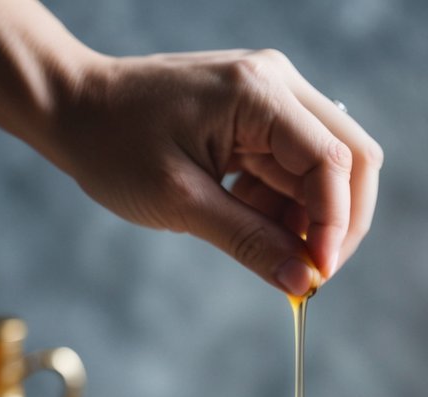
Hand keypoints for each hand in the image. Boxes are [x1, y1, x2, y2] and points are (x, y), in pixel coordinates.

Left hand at [51, 48, 383, 294]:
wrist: (75, 109)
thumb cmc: (114, 146)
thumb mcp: (181, 203)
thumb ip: (249, 241)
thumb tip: (303, 282)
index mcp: (258, 94)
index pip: (333, 162)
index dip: (334, 226)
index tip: (314, 276)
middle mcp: (278, 85)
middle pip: (352, 158)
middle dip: (340, 224)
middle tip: (310, 272)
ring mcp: (273, 98)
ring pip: (329, 170)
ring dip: (308, 219)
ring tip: (258, 241)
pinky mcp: (262, 118)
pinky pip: (298, 170)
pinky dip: (285, 208)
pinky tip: (245, 218)